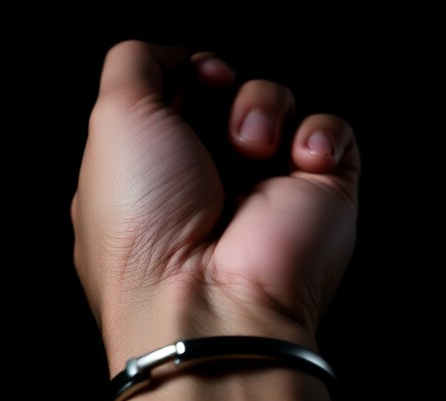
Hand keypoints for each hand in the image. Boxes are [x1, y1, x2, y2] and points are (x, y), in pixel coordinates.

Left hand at [72, 41, 360, 373]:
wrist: (210, 303)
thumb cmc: (147, 223)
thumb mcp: (112, 122)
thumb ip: (135, 65)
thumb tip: (175, 53)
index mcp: (153, 169)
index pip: (179, 91)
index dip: (190, 70)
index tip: (198, 79)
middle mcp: (208, 179)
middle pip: (226, 89)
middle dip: (225, 87)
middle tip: (223, 121)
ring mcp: (267, 188)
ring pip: (278, 101)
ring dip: (266, 109)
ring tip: (256, 151)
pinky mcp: (321, 197)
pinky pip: (333, 133)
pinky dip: (320, 136)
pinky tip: (301, 164)